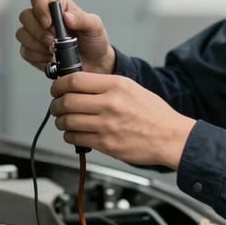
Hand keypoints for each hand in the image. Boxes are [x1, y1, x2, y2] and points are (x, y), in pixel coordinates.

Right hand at [16, 0, 115, 73]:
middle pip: (25, 16)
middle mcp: (44, 18)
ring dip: (37, 45)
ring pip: (22, 34)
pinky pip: (25, 52)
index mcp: (59, 7)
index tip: (49, 23)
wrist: (94, 63)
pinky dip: (38, 57)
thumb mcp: (95, 27)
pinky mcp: (33, 50)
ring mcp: (36, 34)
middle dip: (38, 31)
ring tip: (55, 51)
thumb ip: (82, 19)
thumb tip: (66, 16)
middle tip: (53, 41)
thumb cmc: (94, 41)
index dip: (40, 9)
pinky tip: (51, 59)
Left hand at [49, 72, 195, 168]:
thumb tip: (78, 86)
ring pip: (67, 121)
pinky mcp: (106, 144)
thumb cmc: (154, 114)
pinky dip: (70, 136)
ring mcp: (107, 125)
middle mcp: (110, 104)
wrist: (170, 137)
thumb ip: (106, 86)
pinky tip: (75, 133)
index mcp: (116, 85)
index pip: (75, 80)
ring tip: (65, 120)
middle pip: (66, 101)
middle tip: (56, 106)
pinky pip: (76, 138)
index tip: (56, 88)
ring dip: (61, 121)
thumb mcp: (132, 88)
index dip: (59, 84)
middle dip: (55, 105)